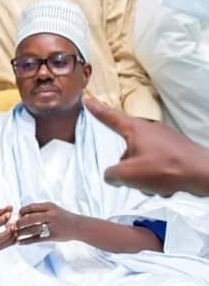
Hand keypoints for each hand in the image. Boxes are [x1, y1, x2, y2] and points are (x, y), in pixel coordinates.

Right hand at [0, 206, 16, 251]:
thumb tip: (11, 208)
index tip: (9, 214)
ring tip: (16, 231)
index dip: (1, 220)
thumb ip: (0, 211)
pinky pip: (2, 248)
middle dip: (6, 234)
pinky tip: (15, 236)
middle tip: (14, 227)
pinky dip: (10, 243)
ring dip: (9, 239)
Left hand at [15, 201, 80, 243]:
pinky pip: (36, 239)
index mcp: (49, 206)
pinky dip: (26, 241)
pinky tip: (19, 242)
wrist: (78, 227)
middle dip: (18, 222)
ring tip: (14, 234)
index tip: (17, 215)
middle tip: (11, 225)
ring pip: (32, 229)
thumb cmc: (62, 217)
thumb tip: (20, 213)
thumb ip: (39, 210)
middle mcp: (51, 215)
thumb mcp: (52, 209)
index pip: (30, 207)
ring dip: (20, 232)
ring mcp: (52, 227)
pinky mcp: (53, 237)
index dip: (21, 211)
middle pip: (30, 218)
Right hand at [85, 97, 208, 197]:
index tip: (87, 100)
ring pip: (143, 159)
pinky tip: (166, 186)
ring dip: (144, 175)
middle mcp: (149, 130)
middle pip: (127, 148)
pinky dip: (159, 176)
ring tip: (154, 185)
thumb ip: (112, 175)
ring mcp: (165, 140)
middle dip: (128, 166)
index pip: (110, 117)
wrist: (203, 173)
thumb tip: (111, 175)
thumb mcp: (128, 174)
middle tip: (134, 179)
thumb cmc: (164, 168)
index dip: (97, 110)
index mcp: (135, 129)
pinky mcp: (176, 151)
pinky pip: (159, 164)